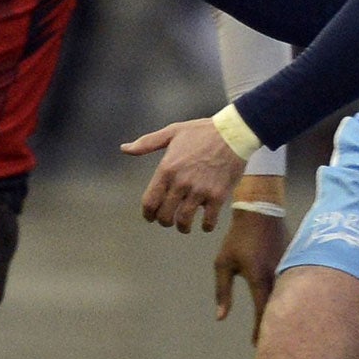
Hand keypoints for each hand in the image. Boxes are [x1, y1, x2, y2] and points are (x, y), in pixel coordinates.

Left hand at [122, 117, 248, 231]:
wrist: (234, 133)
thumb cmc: (202, 131)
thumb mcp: (171, 132)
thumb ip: (146, 143)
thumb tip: (124, 149)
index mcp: (167, 169)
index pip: (150, 201)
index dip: (147, 213)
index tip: (150, 217)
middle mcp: (181, 182)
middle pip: (165, 214)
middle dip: (163, 221)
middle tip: (167, 221)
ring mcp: (200, 191)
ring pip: (184, 219)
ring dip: (182, 227)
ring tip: (183, 227)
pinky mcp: (218, 195)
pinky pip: (209, 219)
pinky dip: (206, 226)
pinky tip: (204, 226)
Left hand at [213, 177, 286, 340]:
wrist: (262, 213)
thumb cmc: (237, 240)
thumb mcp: (223, 264)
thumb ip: (222, 292)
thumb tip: (220, 317)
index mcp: (258, 277)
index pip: (261, 310)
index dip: (259, 329)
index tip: (256, 344)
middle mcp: (278, 276)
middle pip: (279, 308)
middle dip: (275, 327)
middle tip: (270, 344)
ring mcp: (290, 270)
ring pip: (290, 299)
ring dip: (285, 315)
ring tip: (280, 332)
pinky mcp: (296, 265)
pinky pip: (295, 287)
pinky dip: (292, 301)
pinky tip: (288, 311)